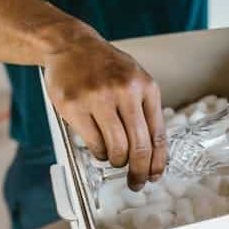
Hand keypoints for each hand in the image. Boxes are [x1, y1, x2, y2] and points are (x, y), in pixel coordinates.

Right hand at [43, 27, 165, 190]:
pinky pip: (94, 144)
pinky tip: (99, 148)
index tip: (155, 176)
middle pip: (139, 146)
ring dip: (117, 161)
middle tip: (136, 183)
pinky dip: (99, 153)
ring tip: (114, 158)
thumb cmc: (105, 68)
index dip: (158, 162)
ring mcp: (98, 98)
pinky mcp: (74, 106)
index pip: (158, 134)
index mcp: (145, 87)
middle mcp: (125, 91)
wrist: (71, 46)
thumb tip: (153, 154)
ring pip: (116, 148)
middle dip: (139, 171)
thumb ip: (145, 111)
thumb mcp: (134, 81)